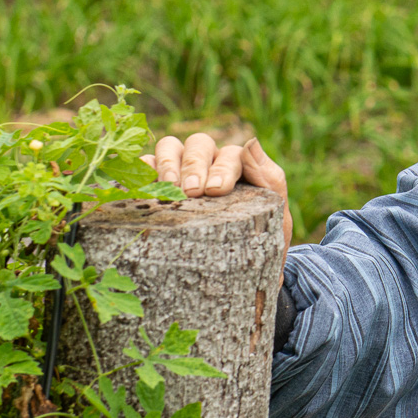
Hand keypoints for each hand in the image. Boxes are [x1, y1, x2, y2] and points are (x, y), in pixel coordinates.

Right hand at [142, 133, 293, 254]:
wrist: (239, 274)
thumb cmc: (259, 243)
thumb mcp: (275, 215)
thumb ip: (270, 179)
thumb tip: (252, 143)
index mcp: (239, 167)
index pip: (232, 154)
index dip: (223, 168)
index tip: (216, 191)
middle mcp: (209, 162)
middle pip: (199, 145)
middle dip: (195, 166)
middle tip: (191, 193)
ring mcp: (181, 170)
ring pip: (170, 147)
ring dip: (168, 163)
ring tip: (168, 188)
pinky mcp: (155, 184)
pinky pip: (144, 166)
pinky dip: (142, 171)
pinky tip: (141, 187)